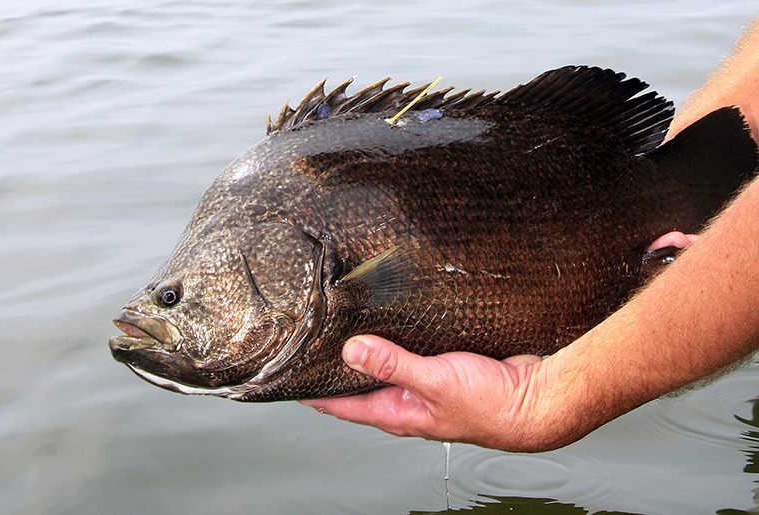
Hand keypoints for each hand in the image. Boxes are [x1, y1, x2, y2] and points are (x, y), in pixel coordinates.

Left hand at [301, 335, 554, 451]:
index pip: (343, 405)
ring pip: (387, 367)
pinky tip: (395, 323)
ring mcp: (427, 385)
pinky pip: (412, 353)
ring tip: (345, 328)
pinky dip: (398, 340)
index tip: (289, 379)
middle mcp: (408, 402)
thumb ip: (394, 365)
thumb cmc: (493, 405)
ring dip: (368, 351)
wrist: (538, 400)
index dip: (314, 393)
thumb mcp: (435, 382)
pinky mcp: (445, 368)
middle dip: (336, 368)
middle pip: (360, 386)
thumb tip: (352, 352)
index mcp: (399, 412)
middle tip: (313, 345)